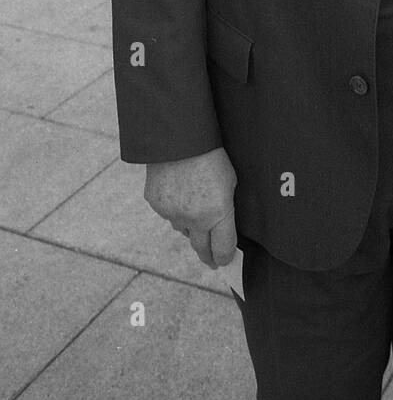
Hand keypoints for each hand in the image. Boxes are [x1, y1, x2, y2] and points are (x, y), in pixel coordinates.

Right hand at [144, 147, 237, 267]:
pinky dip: (175, 210)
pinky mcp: (156, 204)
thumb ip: (226, 208)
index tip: (225, 262)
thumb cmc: (212, 156)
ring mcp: (173, 213)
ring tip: (197, 215)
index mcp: (218, 213)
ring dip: (191, 227)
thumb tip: (221, 226)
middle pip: (202, 249)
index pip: (223, 249)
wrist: (179, 137)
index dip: (225, 258)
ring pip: (184, 230)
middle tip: (212, 262)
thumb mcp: (230, 181)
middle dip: (208, 256)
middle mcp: (194, 219)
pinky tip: (180, 194)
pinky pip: (168, 214)